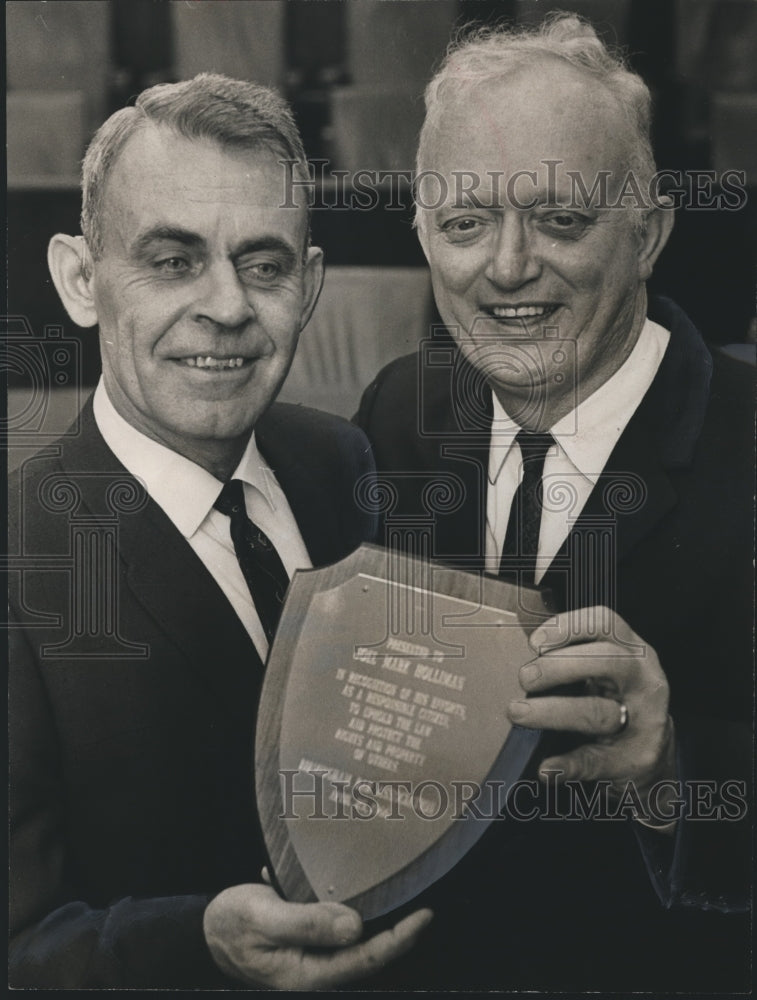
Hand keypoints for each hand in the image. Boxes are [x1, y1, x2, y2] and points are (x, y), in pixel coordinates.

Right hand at [203, 883, 432, 988]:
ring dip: (373, 911)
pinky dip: (344, 904)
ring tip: (396, 882)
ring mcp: (313, 960)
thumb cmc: (230, 924)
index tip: (426, 914)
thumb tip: (356, 926)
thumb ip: (307, 923)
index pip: (367, 959)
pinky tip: (343, 881)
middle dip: (397, 926)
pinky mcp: (309, 944)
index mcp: (308, 974)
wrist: (204, 931)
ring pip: (355, 938)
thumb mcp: (264, 918)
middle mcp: (317, 971)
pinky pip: (336, 926)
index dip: (401, 939)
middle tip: (421, 891)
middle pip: (368, 951)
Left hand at [507, 607, 675, 800]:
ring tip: (518, 713)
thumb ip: (569, 654)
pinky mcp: (636, 758)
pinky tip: (546, 767)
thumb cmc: (614, 698)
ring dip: (553, 712)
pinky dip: (568, 764)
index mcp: (630, 650)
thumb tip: (521, 645)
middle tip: (524, 678)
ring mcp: (644, 720)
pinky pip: (597, 760)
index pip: (605, 623)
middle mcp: (643, 679)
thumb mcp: (602, 669)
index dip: (568, 627)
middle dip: (558, 667)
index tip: (535, 643)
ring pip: (598, 712)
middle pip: (606, 662)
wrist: (650, 749)